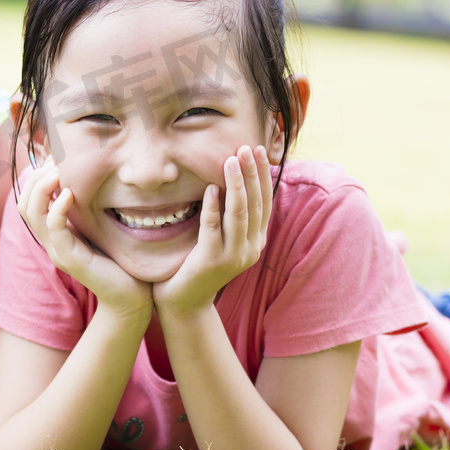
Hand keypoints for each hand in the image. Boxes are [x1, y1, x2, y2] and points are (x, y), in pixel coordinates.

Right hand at [19, 160, 152, 320]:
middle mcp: (50, 241)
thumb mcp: (101, 226)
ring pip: (31, 213)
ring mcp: (57, 250)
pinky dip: (57, 208)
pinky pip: (53, 229)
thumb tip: (92, 176)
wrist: (132, 296)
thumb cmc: (120, 259)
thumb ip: (91, 207)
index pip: (28, 199)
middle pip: (23, 203)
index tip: (57, 158)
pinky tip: (71, 193)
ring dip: (42, 187)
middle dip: (36, 177)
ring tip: (59, 171)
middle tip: (57, 160)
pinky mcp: (70, 259)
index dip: (38, 175)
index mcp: (55, 232)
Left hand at [152, 145, 272, 317]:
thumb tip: (233, 176)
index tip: (258, 149)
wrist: (185, 302)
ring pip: (239, 213)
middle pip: (255, 204)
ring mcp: (233, 257)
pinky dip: (213, 206)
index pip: (265, 201)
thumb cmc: (199, 263)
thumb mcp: (222, 237)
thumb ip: (231, 214)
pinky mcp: (211, 261)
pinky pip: (213, 228)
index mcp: (256, 241)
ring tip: (230, 160)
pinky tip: (210, 187)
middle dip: (251, 173)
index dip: (262, 174)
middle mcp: (250, 249)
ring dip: (235, 184)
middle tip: (245, 147)